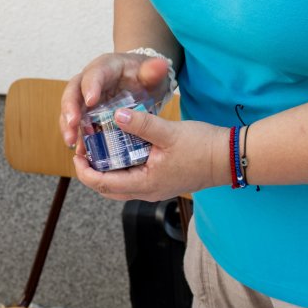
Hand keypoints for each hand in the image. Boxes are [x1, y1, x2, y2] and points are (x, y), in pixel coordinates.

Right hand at [59, 52, 173, 147]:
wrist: (141, 82)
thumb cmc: (144, 75)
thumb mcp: (151, 72)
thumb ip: (155, 69)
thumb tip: (160, 65)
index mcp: (105, 67)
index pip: (94, 74)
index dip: (90, 86)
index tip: (91, 101)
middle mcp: (89, 81)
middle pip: (73, 91)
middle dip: (70, 108)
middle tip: (72, 124)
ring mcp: (86, 98)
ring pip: (71, 110)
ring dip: (68, 126)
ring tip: (72, 143)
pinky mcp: (87, 113)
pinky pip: (78, 125)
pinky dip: (78, 137)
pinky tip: (80, 152)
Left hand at [70, 107, 226, 202]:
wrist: (229, 157)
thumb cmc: (202, 147)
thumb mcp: (169, 132)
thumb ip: (141, 124)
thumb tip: (116, 115)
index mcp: (144, 184)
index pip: (102, 184)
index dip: (84, 169)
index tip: (78, 150)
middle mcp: (146, 192)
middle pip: (107, 188)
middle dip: (91, 170)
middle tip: (84, 148)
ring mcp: (154, 188)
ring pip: (119, 185)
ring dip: (105, 169)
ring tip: (98, 147)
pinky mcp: (161, 181)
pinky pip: (133, 178)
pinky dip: (120, 167)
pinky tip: (121, 148)